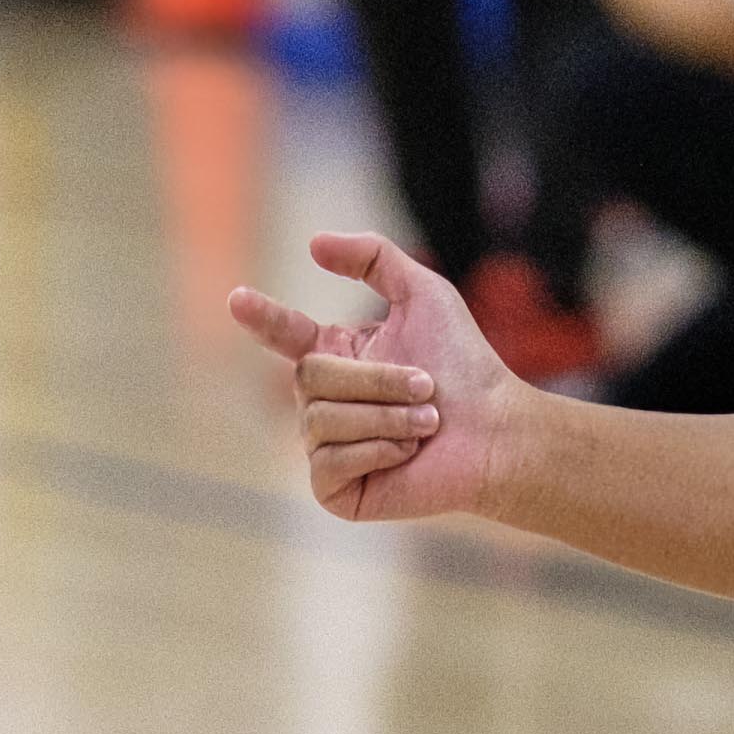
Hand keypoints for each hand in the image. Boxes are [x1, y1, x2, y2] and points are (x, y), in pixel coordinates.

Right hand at [234, 232, 552, 523]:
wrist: (496, 434)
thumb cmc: (465, 367)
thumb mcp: (424, 294)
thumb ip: (374, 257)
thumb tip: (313, 243)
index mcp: (337, 356)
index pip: (284, 335)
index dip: (261, 318)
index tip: (236, 298)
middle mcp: (323, 403)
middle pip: (309, 377)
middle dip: (377, 379)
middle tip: (428, 387)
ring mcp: (325, 448)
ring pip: (320, 419)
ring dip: (387, 417)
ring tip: (427, 423)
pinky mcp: (334, 490)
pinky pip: (327, 462)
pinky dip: (376, 452)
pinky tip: (406, 455)